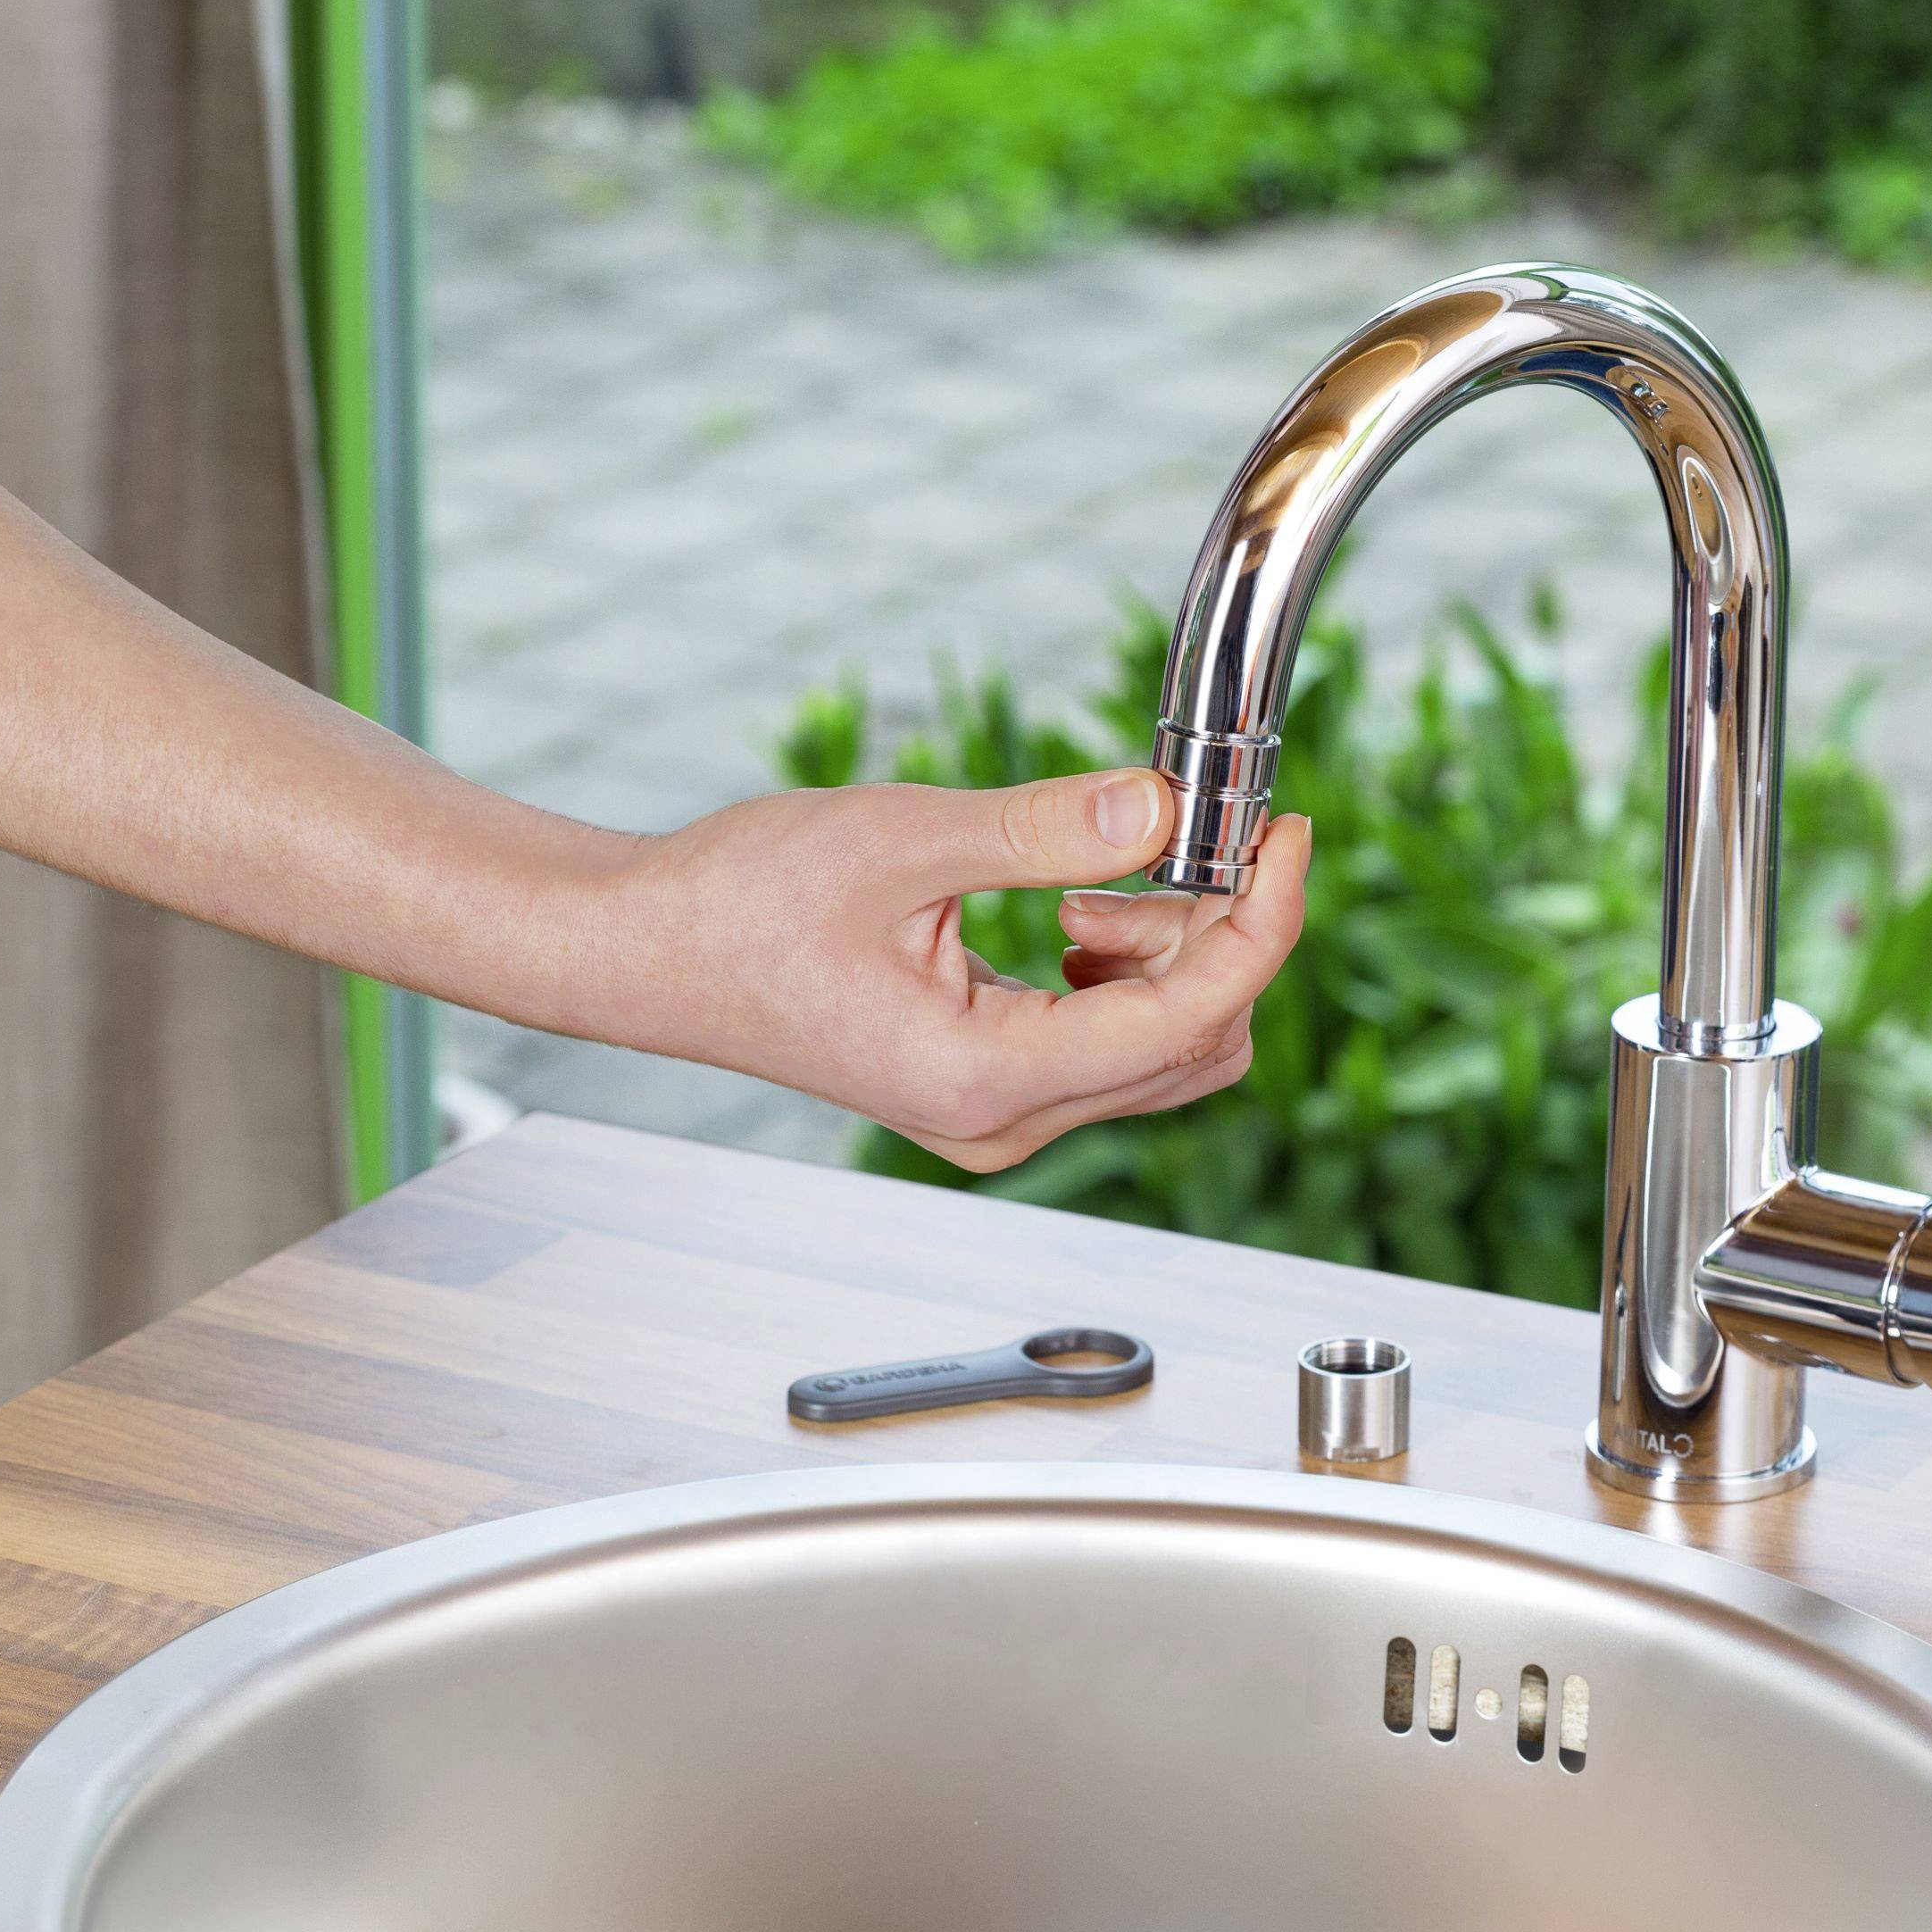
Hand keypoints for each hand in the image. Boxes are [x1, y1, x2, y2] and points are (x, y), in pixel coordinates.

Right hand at [600, 769, 1309, 1171]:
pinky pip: (1115, 1051)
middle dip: (1220, 936)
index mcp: (986, 1077)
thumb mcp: (900, 840)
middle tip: (1190, 839)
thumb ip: (1042, 828)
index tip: (1284, 836)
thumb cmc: (739, 902)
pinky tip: (1071, 916)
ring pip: (1166, 1055)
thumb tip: (1164, 809)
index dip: (1264, 921)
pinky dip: (1128, 978)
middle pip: (1199, 1046)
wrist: (647, 952)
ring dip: (1171, 958)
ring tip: (1091, 883)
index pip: (1190, 1016)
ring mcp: (998, 1120)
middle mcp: (1003, 1123)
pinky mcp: (990, 1095)